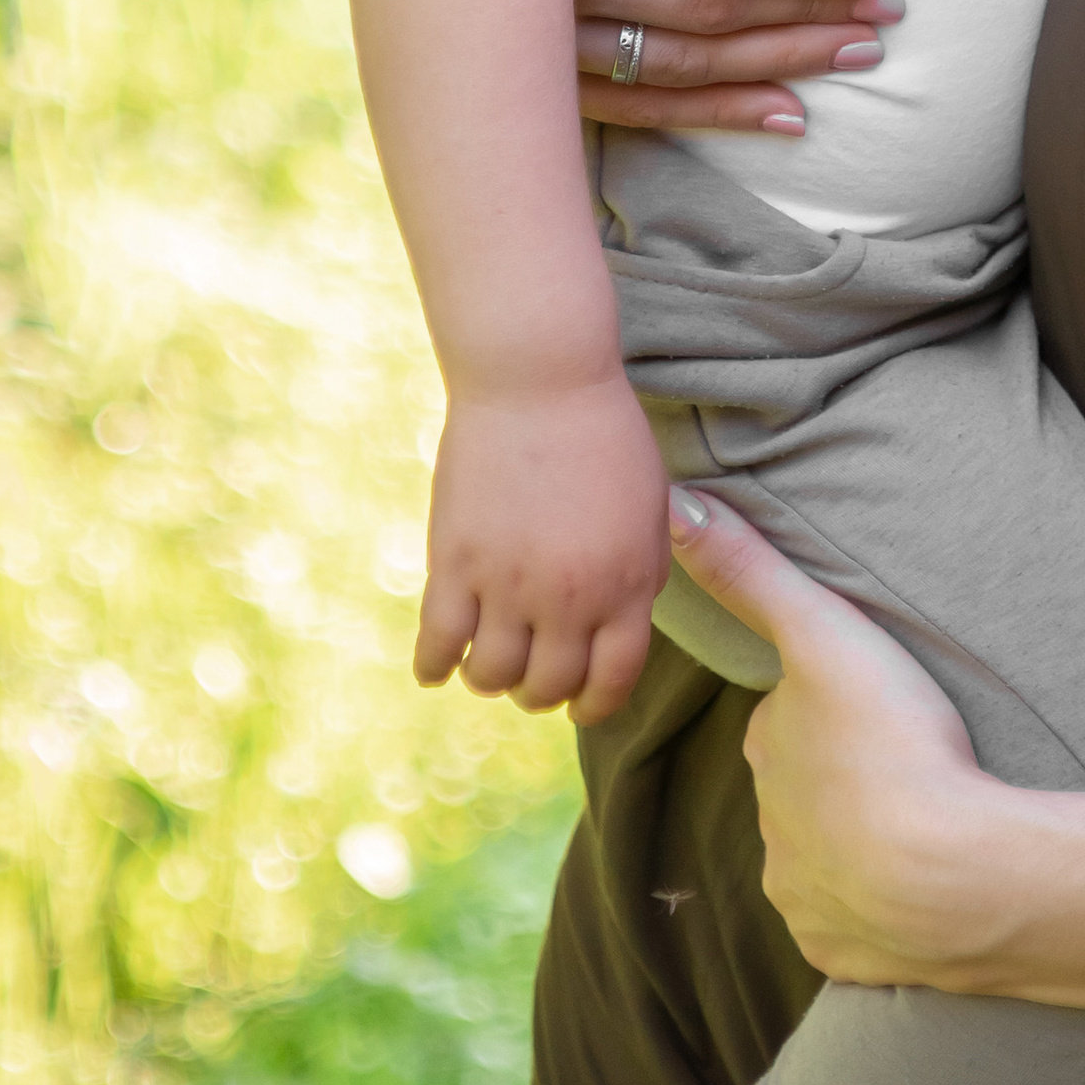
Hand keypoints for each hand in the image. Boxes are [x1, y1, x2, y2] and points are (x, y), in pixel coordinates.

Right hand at [419, 372, 669, 726]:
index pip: (612, 682)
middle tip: (530, 677)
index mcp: (627, 584)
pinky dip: (434, 666)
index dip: (594, 705)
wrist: (539, 378)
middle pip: (547, 687)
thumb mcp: (650, 507)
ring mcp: (509, 584)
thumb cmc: (603, 433)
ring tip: (488, 661)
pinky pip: (439, 644)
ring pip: (492, 676)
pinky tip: (436, 666)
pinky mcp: (456, 565)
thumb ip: (640, 575)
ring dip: (490, 678)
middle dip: (540, 692)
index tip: (580, 706)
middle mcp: (571, 597)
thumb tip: (624, 632)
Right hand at [568, 0, 905, 130]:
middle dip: (807, 19)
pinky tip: (784, 120)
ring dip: (777, 68)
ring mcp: (546, 40)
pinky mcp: (537, 79)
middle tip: (884, 23)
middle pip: (712, 16)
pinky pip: (638, 109)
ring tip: (853, 61)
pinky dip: (716, 116)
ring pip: (682, 67)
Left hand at [665, 487, 1003, 989]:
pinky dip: (878, 908)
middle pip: (802, 791)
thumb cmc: (893, 744)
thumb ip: (751, 570)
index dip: (825, 708)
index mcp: (768, 753)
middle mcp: (771, 831)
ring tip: (917, 820)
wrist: (954, 877)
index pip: (785, 721)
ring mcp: (806, 900)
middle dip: (837, 778)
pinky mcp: (846, 955)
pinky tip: (918, 883)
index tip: (869, 703)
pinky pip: (856, 926)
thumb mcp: (824, 634)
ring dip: (857, 842)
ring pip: (824, 860)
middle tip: (899, 758)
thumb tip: (671, 506)